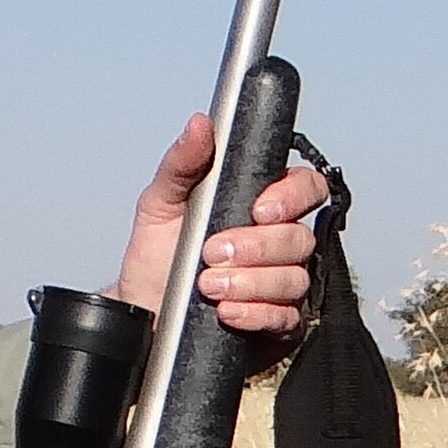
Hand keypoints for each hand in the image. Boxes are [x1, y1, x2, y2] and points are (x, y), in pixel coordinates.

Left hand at [111, 113, 326, 336]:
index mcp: (259, 206)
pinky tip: (227, 311)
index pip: (305, 188)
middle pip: (300, 236)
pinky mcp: (277, 323)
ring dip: (250, 282)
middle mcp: (278, 243)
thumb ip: (181, 163)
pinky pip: (285, 318)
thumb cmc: (156, 258)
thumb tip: (199, 124)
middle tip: (212, 252)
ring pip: (294, 278)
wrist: (142, 313)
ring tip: (209, 285)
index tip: (258, 210)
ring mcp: (281, 284)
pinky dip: (256, 313)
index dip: (291, 196)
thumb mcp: (159, 204)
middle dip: (255, 246)